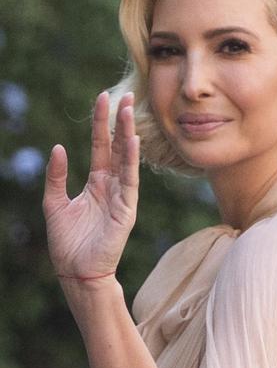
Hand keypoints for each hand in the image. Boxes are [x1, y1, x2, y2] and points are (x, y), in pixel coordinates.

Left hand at [44, 91, 140, 282]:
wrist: (77, 271)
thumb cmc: (67, 243)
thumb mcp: (54, 203)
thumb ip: (56, 176)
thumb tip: (59, 147)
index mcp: (96, 183)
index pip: (102, 146)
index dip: (101, 123)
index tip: (103, 99)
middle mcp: (113, 185)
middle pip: (118, 146)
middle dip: (119, 121)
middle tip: (123, 96)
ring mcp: (122, 195)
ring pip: (127, 158)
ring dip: (128, 134)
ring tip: (128, 110)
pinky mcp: (127, 208)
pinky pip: (130, 179)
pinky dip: (131, 160)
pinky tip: (131, 141)